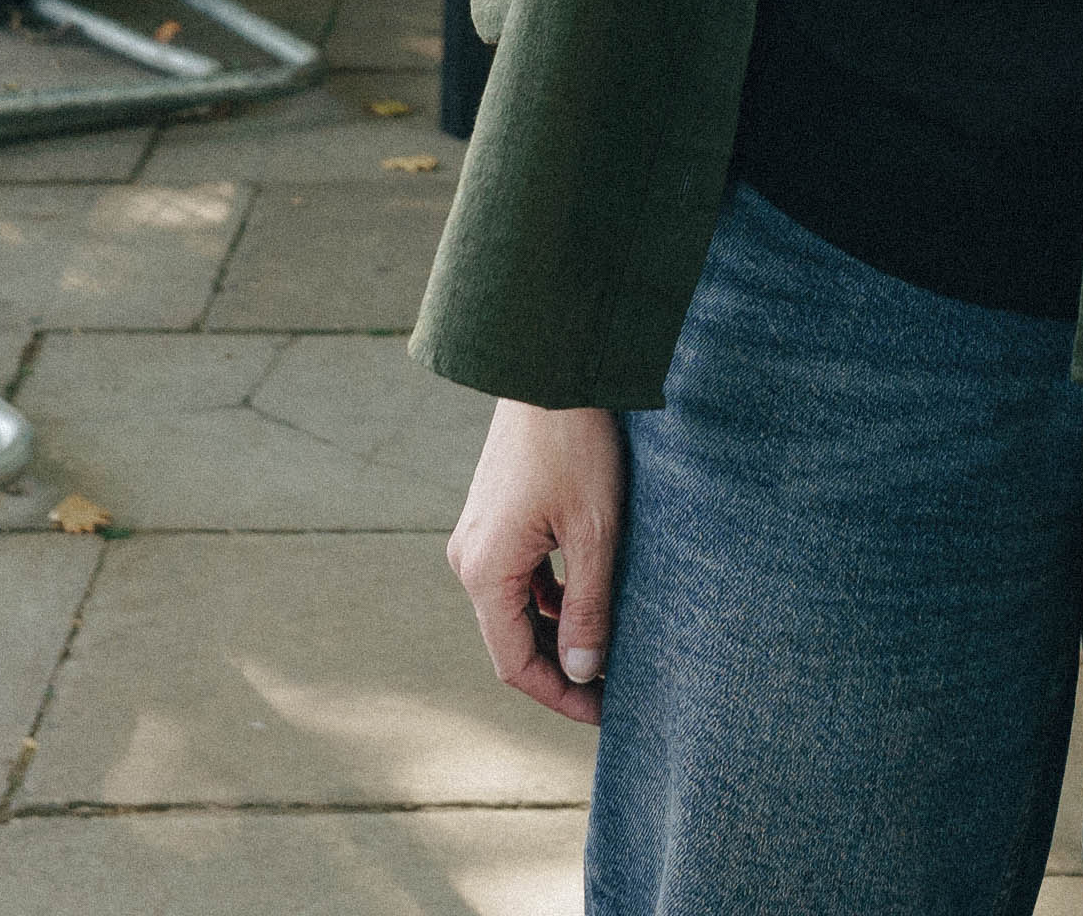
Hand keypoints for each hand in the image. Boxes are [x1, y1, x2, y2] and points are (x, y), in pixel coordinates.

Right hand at [448, 399, 622, 722]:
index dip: (560, 697)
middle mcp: (469, 560)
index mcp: (485, 572)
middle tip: (614, 689)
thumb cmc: (577, 447)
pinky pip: (516, 579)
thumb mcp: (594, 532)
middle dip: (560, 670)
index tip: (605, 713)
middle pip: (511, 641)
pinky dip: (549, 600)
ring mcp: (478, 538)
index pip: (515, 665)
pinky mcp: (494, 519)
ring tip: (609, 648)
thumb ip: (589, 608)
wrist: (550, 368)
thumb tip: (584, 673)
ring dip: (556, 634)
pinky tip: (587, 599)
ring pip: (514, 610)